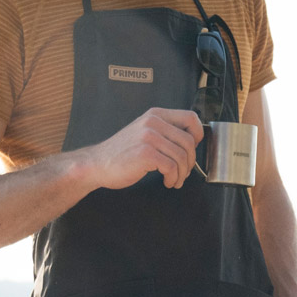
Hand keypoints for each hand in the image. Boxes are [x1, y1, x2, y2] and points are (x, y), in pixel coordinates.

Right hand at [75, 108, 203, 190]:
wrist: (98, 164)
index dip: (198, 135)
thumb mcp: (145, 133)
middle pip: (190, 142)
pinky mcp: (145, 153)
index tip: (193, 149)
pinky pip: (172, 167)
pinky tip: (167, 181)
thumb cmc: (123, 153)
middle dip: (190, 162)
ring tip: (174, 179)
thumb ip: (166, 132)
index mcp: (155, 115)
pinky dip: (173, 178)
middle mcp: (153, 122)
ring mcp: (148, 137)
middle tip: (183, 172)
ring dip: (182, 173)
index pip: (191, 118)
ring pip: (182, 156)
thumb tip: (193, 141)